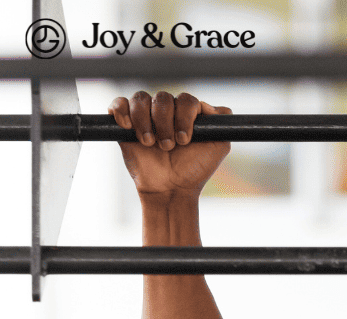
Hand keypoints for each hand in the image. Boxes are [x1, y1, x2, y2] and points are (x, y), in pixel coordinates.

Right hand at [108, 91, 231, 198]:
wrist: (170, 189)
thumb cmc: (194, 170)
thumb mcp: (218, 147)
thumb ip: (223, 124)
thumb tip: (215, 106)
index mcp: (188, 114)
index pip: (186, 99)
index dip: (184, 116)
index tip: (184, 140)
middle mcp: (168, 112)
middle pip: (163, 98)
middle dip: (165, 123)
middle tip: (168, 146)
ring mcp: (147, 117)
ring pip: (141, 99)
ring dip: (145, 121)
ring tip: (150, 143)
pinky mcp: (126, 125)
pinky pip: (119, 103)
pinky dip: (121, 110)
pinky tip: (127, 126)